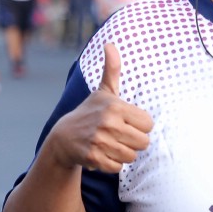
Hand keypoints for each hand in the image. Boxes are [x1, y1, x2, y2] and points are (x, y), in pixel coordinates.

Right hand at [48, 42, 152, 172]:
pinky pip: (118, 167)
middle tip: (118, 136)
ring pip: (131, 156)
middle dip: (133, 142)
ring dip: (122, 153)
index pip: (148, 124)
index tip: (126, 123)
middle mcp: (108, 123)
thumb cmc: (90, 113)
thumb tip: (110, 44)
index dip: (139, 126)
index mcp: (115, 106)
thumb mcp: (103, 91)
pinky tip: (102, 154)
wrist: (63, 138)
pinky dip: (112, 164)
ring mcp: (100, 141)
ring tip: (109, 144)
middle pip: (143, 143)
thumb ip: (112, 69)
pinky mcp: (94, 158)